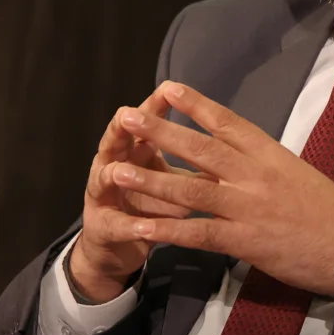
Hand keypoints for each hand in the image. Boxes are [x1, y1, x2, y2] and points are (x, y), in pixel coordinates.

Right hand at [71, 94, 208, 302]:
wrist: (116, 245)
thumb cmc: (150, 204)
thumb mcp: (173, 180)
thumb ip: (195, 165)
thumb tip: (231, 151)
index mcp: (134, 150)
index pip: (146, 122)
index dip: (155, 107)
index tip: (169, 89)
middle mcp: (112, 165)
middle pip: (118, 142)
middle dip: (124, 130)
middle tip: (127, 115)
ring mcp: (103, 197)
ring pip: (106, 181)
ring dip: (116, 176)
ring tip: (120, 172)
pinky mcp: (102, 228)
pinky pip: (117, 226)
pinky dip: (129, 226)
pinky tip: (142, 227)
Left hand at [109, 81, 333, 296]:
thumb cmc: (331, 213)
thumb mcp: (298, 176)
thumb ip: (265, 166)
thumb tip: (237, 158)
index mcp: (271, 154)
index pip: (228, 122)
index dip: (196, 104)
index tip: (168, 87)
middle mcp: (256, 175)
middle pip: (201, 148)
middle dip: (160, 132)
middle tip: (127, 117)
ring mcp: (249, 207)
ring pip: (191, 189)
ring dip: (151, 180)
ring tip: (116, 170)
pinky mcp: (246, 241)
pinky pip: (198, 233)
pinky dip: (167, 230)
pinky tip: (140, 227)